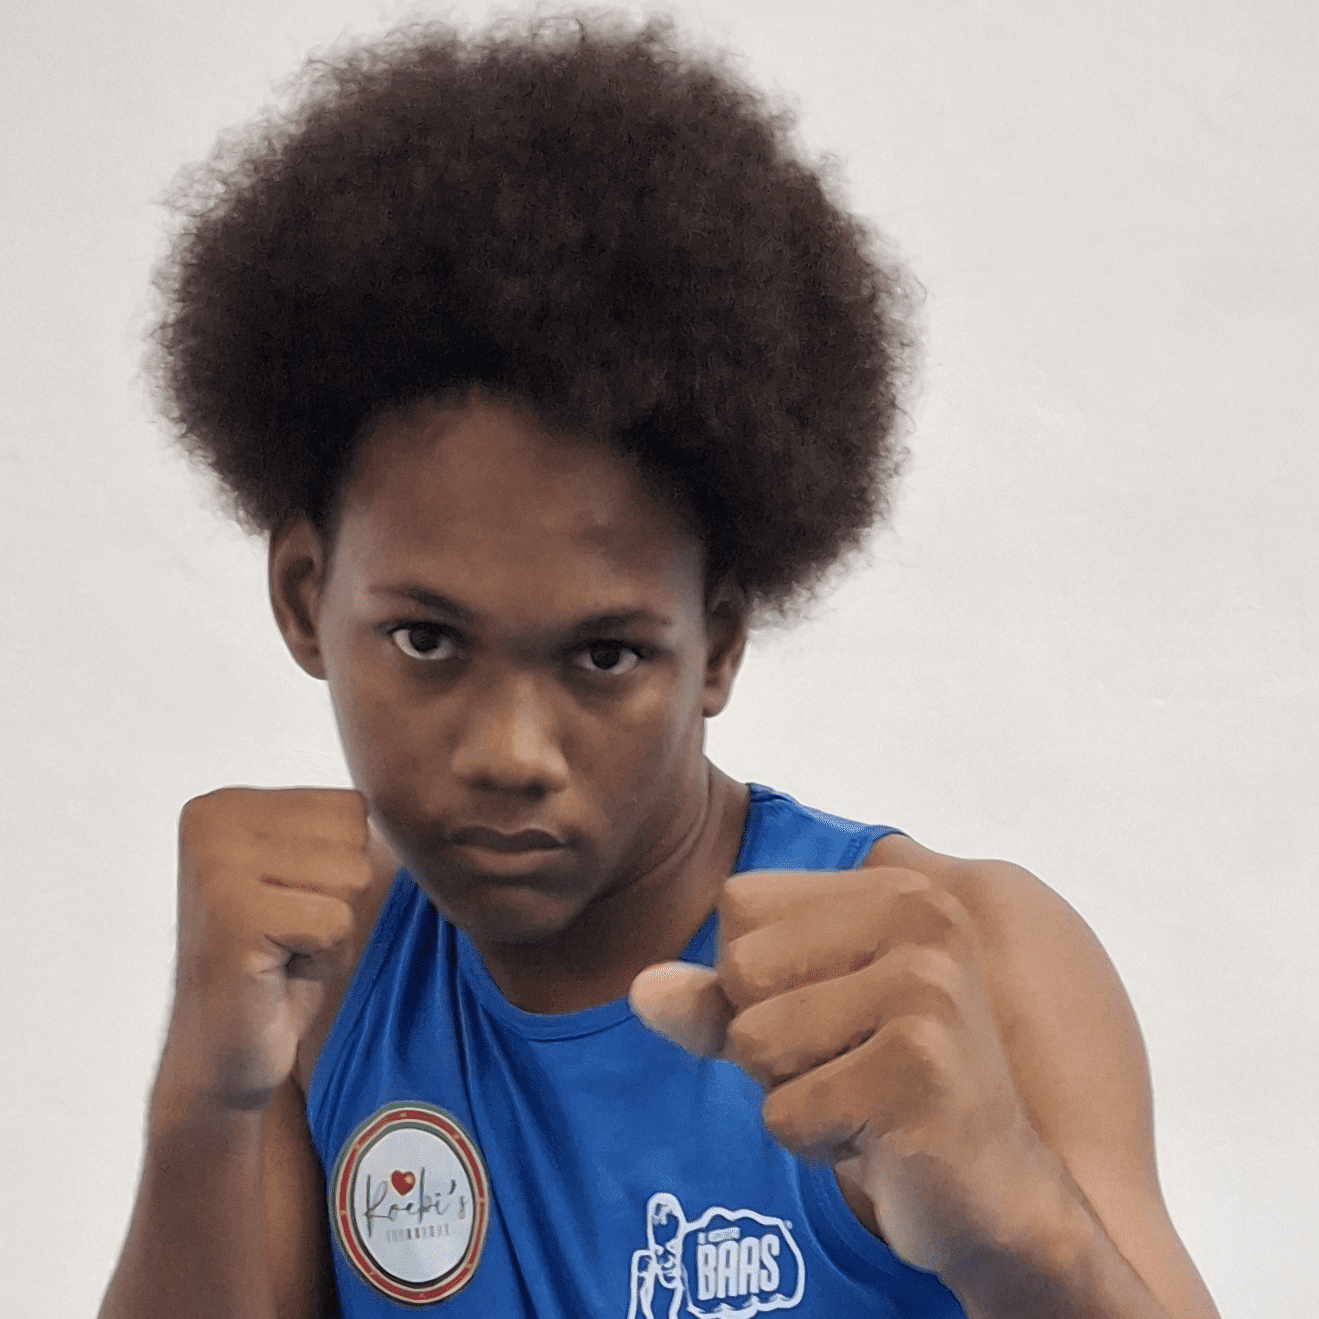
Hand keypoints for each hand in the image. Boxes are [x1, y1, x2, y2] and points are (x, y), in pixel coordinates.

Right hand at [159, 787, 384, 1113]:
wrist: (225, 1050)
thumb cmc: (282, 957)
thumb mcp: (310, 873)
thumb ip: (339, 826)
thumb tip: (427, 777)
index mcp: (227, 801)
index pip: (351, 807)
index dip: (340, 867)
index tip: (289, 905)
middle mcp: (212, 820)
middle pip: (353, 840)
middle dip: (339, 899)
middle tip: (287, 935)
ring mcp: (216, 866)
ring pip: (351, 878)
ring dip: (333, 929)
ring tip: (283, 950)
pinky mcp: (234, 916)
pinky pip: (337, 922)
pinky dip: (324, 958)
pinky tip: (279, 972)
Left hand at [630, 867, 1053, 1277]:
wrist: (994, 1197)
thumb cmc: (887, 1095)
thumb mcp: (795, 1030)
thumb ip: (716, 1000)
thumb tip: (641, 988)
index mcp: (895, 889)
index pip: (739, 904)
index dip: (750, 978)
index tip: (828, 1016)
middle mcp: (921, 920)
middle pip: (740, 968)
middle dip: (766, 1041)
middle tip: (848, 1068)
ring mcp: (926, 991)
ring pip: (754, 1041)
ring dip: (790, 1094)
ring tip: (862, 1101)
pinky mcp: (919, 1069)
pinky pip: (785, 1111)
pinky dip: (814, 1142)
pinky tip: (878, 1140)